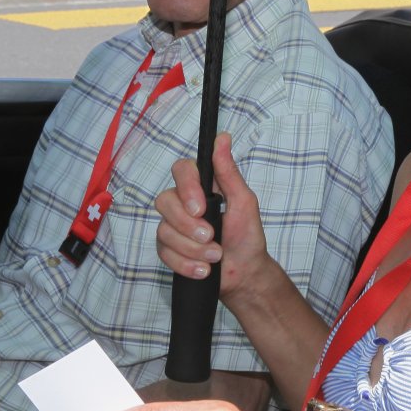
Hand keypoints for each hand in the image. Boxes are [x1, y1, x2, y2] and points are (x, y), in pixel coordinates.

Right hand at [156, 132, 270, 296]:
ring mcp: (172, 226)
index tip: (200, 208)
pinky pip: (164, 253)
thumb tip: (222, 138)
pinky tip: (203, 270)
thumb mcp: (244, 202)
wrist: (244, 273)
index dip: (186, 188)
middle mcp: (183, 202)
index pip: (181, 170)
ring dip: (193, 249)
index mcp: (202, 186)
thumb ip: (229, 172)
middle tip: (212, 237)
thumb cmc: (246, 236)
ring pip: (164, 231)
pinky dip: (186, 264)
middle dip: (188, 226)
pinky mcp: (168, 249)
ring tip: (215, 256)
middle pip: (164, 201)